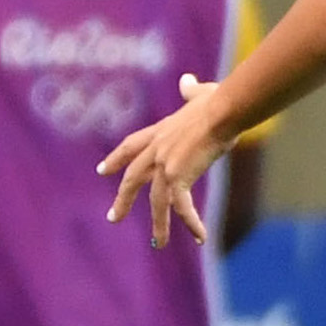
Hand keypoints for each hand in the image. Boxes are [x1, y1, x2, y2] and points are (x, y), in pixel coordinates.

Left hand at [100, 73, 233, 248]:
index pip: (130, 146)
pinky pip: (182, 208)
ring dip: (159, 225)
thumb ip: (190, 90)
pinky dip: (191, 224)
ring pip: (156, 201)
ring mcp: (165, 164)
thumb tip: (186, 80)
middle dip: (123, 199)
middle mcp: (157, 149)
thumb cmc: (218, 100)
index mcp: (160, 131)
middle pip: (132, 178)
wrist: (224, 109)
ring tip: (159, 245)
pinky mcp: (178, 176)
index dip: (115, 158)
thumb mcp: (200, 94)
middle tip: (113, 218)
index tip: (102, 170)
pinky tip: (201, 238)